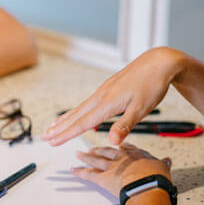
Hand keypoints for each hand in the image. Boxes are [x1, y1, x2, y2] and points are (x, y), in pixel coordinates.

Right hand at [42, 47, 186, 145]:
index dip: (66, 134)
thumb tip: (112, 142)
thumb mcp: (142, 109)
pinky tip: (76, 113)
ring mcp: (103, 91)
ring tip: (52, 126)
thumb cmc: (152, 85)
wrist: (159, 62)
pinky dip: (76, 111)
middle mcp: (101, 96)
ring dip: (65, 119)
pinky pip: (87, 103)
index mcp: (107, 103)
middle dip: (59, 128)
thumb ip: (124, 126)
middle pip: (75, 115)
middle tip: (44, 136)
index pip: (82, 123)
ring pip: (79, 108)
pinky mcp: (108, 88)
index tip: (52, 142)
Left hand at [72, 142, 171, 196]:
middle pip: (108, 152)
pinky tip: (73, 170)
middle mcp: (122, 158)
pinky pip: (88, 174)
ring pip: (96, 160)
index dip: (121, 147)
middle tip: (92, 149)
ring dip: (86, 158)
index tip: (117, 145)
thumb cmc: (157, 178)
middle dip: (99, 150)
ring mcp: (111, 167)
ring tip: (79, 155)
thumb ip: (163, 164)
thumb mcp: (163, 168)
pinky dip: (79, 172)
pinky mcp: (103, 178)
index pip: (127, 148)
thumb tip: (168, 160)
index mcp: (137, 155)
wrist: (147, 185)